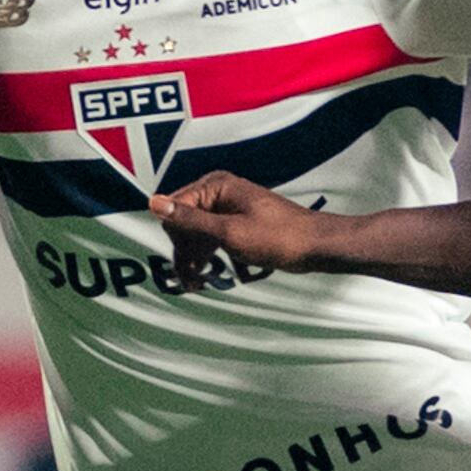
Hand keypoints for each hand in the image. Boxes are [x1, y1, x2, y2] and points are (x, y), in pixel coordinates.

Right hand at [151, 173, 322, 289]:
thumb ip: (190, 220)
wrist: (316, 246)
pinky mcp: (238, 223)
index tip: (182, 267)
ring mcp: (229, 208)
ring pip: (198, 234)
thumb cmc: (279, 236)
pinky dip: (210, 256)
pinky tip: (210, 275)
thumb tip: (154, 203)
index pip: (175, 209)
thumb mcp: (229, 232)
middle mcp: (219, 192)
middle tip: (191, 282)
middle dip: (185, 252)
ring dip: (195, 258)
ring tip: (197, 284)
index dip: (176, 239)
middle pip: (184, 223)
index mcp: (215, 186)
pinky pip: (213, 238)